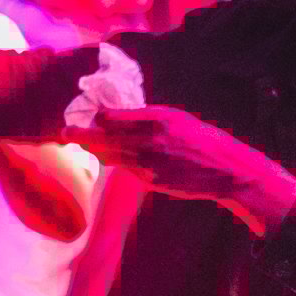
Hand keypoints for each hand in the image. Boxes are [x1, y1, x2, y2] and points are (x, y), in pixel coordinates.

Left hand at [64, 107, 295, 235]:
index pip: (109, 117)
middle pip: (100, 137)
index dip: (95, 116)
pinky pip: (124, 169)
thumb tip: (115, 115)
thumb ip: (146, 116)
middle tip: (66, 133)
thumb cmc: (203, 140)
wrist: (228, 172)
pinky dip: (117, 162)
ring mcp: (146, 163)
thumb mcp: (176, 118)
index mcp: (155, 119)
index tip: (89, 114)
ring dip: (95, 150)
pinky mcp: (148, 181)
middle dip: (79, 135)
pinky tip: (115, 157)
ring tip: (85, 144)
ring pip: (107, 156)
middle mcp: (147, 141)